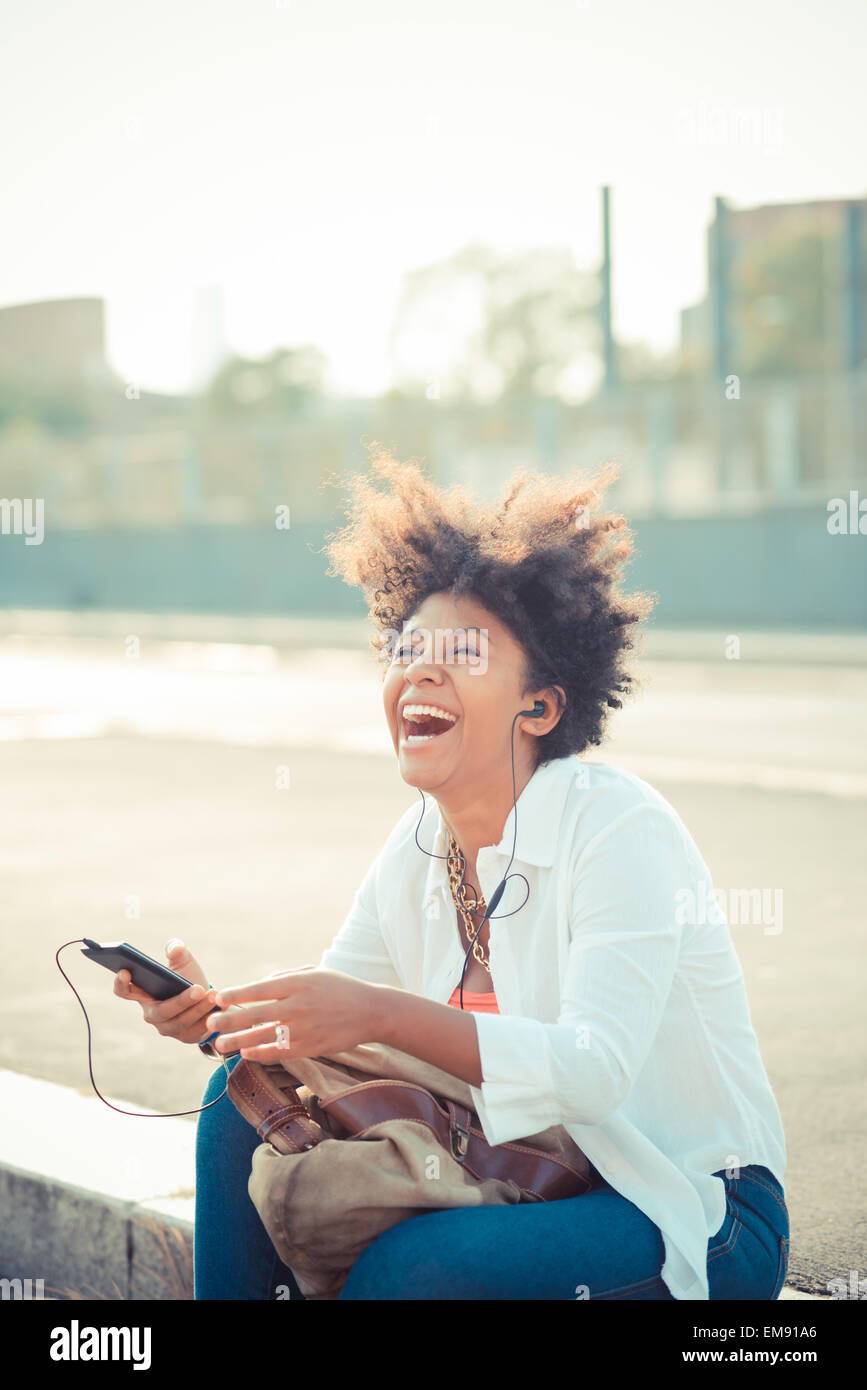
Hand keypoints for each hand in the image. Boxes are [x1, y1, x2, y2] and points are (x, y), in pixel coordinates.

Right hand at [113, 940, 220, 1045]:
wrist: (209, 997)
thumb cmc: (188, 977)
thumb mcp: (183, 961)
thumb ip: (177, 950)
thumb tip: (176, 948)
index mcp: (143, 993)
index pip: (124, 991)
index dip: (121, 983)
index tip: (126, 970)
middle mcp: (151, 1013)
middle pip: (159, 1012)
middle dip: (180, 1001)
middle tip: (198, 988)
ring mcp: (167, 1028)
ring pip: (179, 1022)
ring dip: (198, 1009)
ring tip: (213, 995)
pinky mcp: (185, 1037)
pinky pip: (194, 1031)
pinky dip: (206, 1020)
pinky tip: (219, 1009)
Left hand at [204, 966, 383, 1062]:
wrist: (370, 1011)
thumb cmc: (339, 988)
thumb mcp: (314, 973)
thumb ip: (285, 978)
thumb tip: (257, 987)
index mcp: (298, 983)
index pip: (259, 989)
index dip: (235, 994)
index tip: (217, 998)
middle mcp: (298, 1005)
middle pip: (255, 1014)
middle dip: (229, 1020)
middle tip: (209, 1023)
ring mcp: (303, 1028)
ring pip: (263, 1037)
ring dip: (238, 1041)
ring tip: (220, 1044)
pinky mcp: (309, 1047)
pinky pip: (279, 1052)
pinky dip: (260, 1053)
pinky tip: (246, 1053)